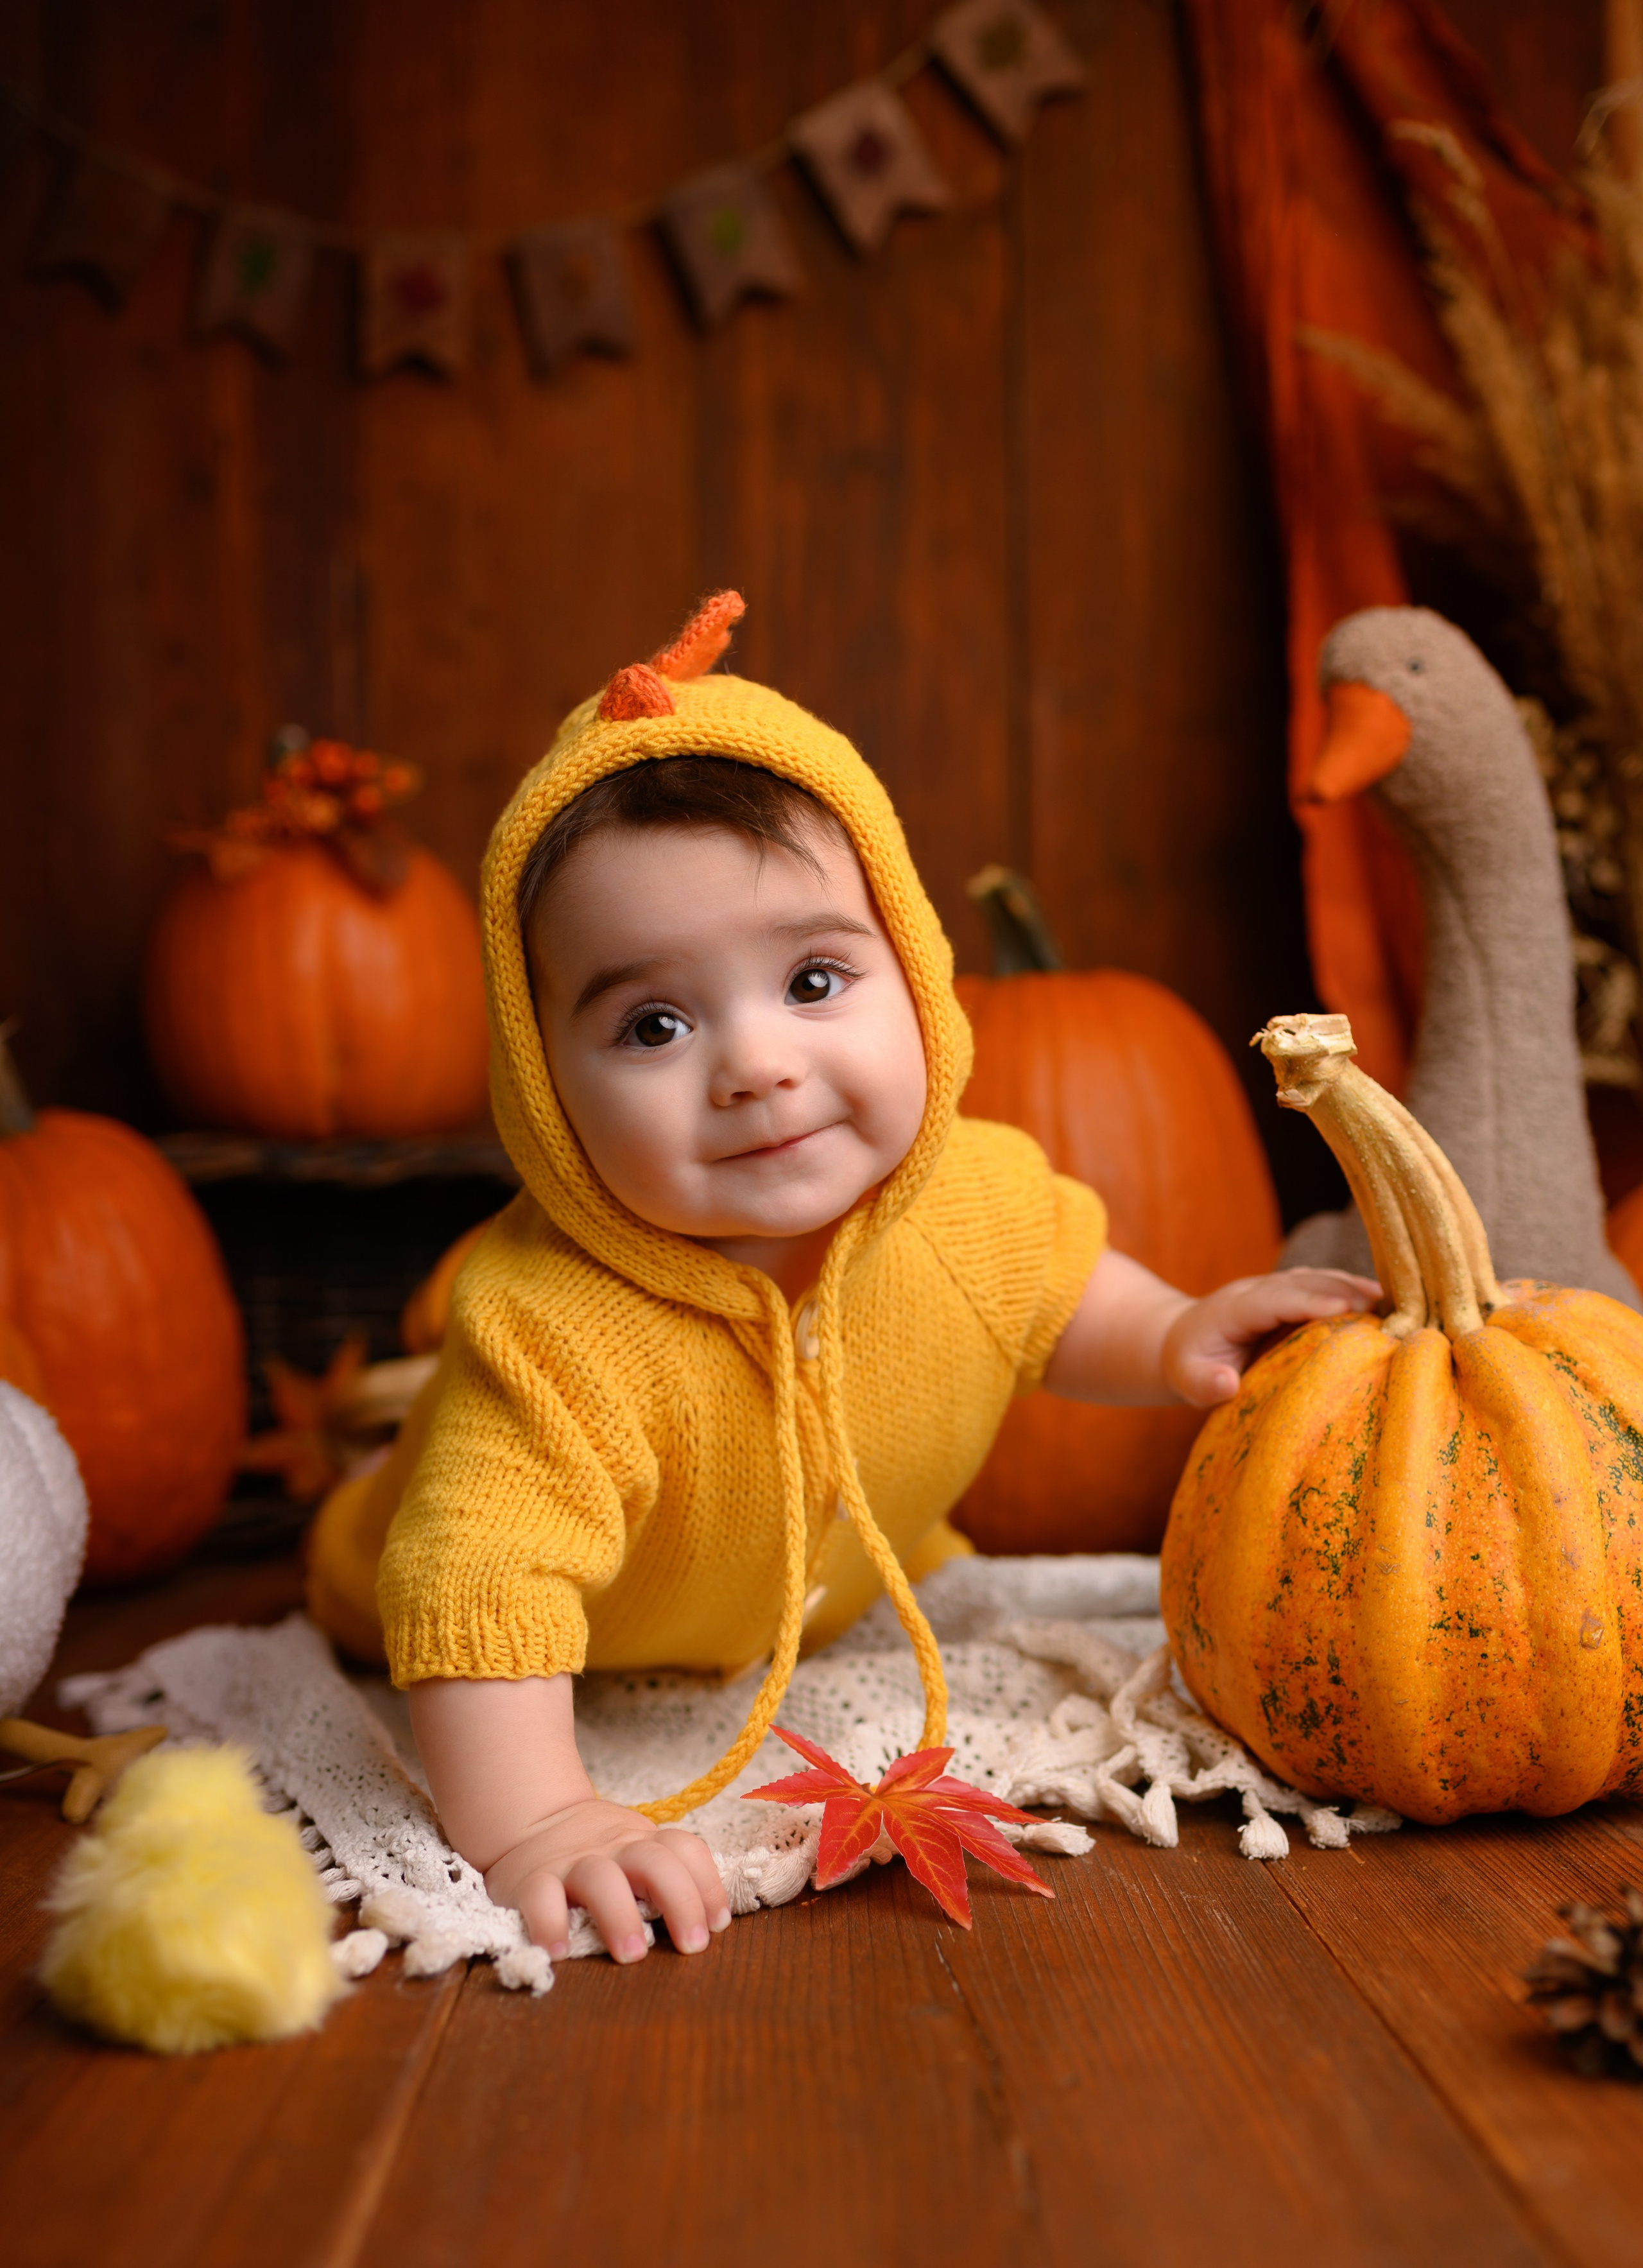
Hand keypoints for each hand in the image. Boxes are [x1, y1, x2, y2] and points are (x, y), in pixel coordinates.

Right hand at [484, 1797, 730, 1964]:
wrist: (533, 1823)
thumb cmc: (599, 1855)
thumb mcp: (635, 1853)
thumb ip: (665, 1879)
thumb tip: (709, 1927)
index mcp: (643, 1843)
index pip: (685, 1850)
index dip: (707, 1885)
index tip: (718, 1925)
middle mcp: (613, 1847)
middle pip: (654, 1862)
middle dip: (680, 1901)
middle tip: (692, 1946)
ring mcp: (572, 1862)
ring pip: (600, 1877)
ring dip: (621, 1916)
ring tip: (632, 1956)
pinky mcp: (531, 1880)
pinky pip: (540, 1896)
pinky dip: (549, 1923)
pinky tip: (559, 1952)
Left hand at [1161, 1268, 1379, 1406]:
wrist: (1184, 1340)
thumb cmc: (1190, 1365)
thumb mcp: (1186, 1380)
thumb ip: (1203, 1383)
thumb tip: (1227, 1383)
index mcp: (1234, 1309)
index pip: (1273, 1300)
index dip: (1308, 1300)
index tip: (1344, 1307)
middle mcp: (1258, 1290)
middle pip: (1303, 1283)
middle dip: (1343, 1291)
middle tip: (1386, 1308)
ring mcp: (1276, 1288)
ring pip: (1318, 1279)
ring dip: (1354, 1288)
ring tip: (1398, 1303)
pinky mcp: (1292, 1294)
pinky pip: (1325, 1286)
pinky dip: (1354, 1291)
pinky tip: (1386, 1303)